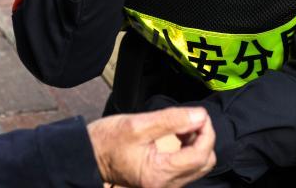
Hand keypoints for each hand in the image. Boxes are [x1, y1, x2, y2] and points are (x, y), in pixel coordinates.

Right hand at [87, 107, 216, 187]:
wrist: (89, 155)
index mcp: (159, 173)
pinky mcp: (163, 181)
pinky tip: (178, 135)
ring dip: (197, 144)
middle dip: (204, 138)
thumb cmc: (107, 141)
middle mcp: (165, 185)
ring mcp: (165, 185)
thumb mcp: (137, 124)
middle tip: (192, 119)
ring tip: (183, 126)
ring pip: (198, 166)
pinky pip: (187, 167)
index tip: (199, 114)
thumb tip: (199, 116)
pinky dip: (189, 150)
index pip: (200, 155)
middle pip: (204, 163)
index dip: (206, 132)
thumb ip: (170, 120)